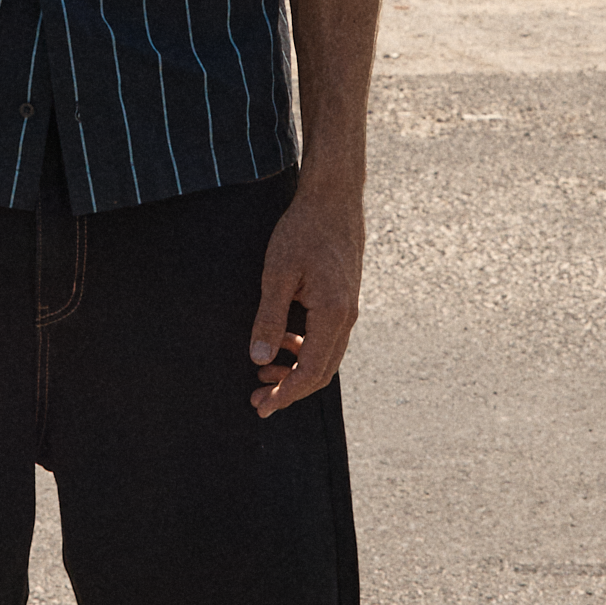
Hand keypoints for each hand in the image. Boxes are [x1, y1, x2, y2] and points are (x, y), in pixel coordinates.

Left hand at [248, 186, 363, 417]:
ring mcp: (348, 310)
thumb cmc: (303, 230)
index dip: (286, 393)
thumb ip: (269, 317)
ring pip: (325, 357)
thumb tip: (258, 358)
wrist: (333, 199)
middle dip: (289, 389)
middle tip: (257, 399)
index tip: (262, 407)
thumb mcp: (278, 272)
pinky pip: (326, 339)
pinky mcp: (343, 300)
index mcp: (333, 314)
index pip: (310, 372)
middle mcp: (346, 318)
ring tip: (263, 371)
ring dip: (295, 370)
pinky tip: (282, 343)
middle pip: (321, 372)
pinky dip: (304, 351)